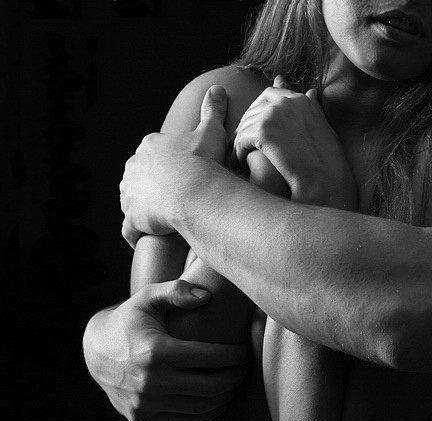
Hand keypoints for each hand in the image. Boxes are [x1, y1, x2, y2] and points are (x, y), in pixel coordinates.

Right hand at [82, 280, 250, 420]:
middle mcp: (150, 383)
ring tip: (233, 383)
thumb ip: (176, 290)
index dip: (236, 356)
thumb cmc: (130, 319)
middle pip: (211, 387)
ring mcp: (144, 405)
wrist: (95, 351)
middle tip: (244, 368)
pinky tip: (214, 401)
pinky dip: (205, 415)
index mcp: (156, 353)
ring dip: (224, 398)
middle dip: (236, 378)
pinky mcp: (141, 420)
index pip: (212, 358)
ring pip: (201, 409)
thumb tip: (206, 296)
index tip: (245, 350)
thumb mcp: (148, 297)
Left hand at [120, 85, 228, 247]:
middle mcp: (134, 167)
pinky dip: (136, 232)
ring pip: (133, 200)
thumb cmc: (203, 162)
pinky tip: (149, 236)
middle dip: (153, 185)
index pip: (154, 154)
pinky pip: (130, 228)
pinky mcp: (132, 218)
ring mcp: (130, 193)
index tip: (184, 173)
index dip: (169, 164)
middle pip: (140, 176)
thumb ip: (212, 111)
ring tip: (165, 217)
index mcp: (150, 146)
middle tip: (176, 196)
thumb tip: (217, 89)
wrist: (195, 192)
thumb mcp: (211, 132)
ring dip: (144, 208)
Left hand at [234, 75, 356, 209]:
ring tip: (239, 157)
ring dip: (241, 141)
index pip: (271, 94)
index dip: (260, 109)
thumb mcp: (324, 127)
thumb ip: (313, 107)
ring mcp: (274, 114)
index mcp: (300, 100)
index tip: (255, 124)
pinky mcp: (263, 131)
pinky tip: (240, 163)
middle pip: (254, 108)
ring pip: (245, 124)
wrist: (324, 181)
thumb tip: (311, 92)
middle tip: (242, 143)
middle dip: (247, 125)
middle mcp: (287, 101)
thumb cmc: (327, 161)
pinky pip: (241, 139)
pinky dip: (238, 152)